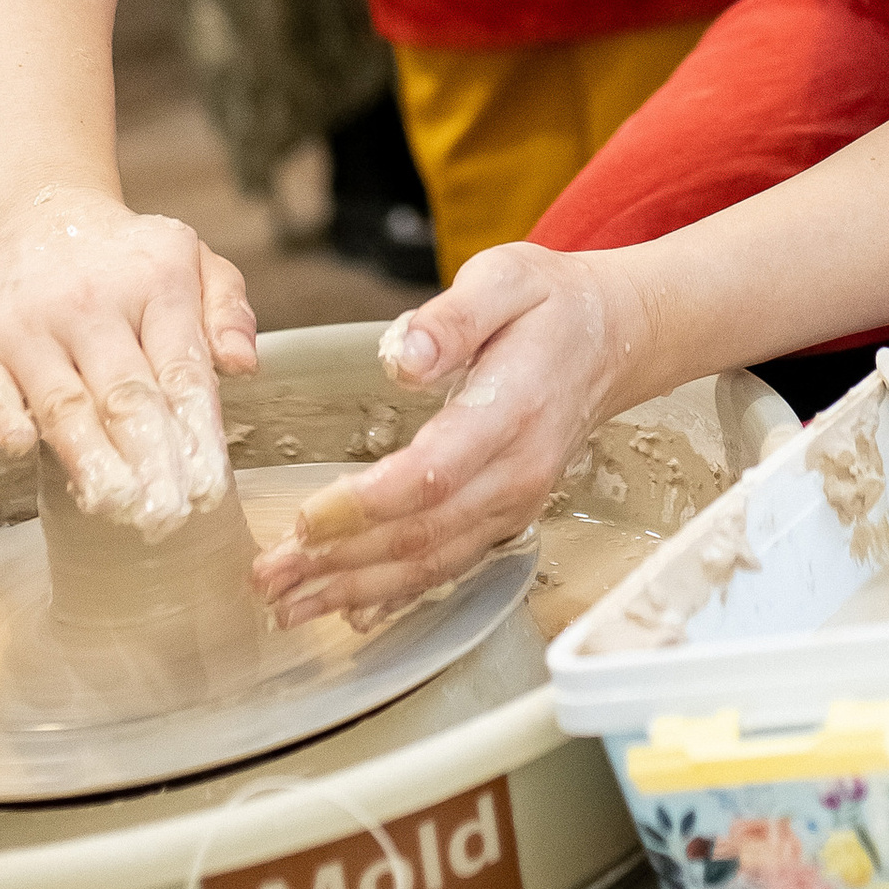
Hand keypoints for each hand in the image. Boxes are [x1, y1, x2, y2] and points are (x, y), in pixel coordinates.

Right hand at [0, 184, 256, 531]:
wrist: (33, 216)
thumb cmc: (126, 257)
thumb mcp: (193, 259)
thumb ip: (228, 309)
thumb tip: (244, 366)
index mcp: (156, 282)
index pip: (182, 371)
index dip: (197, 433)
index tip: (211, 488)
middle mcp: (91, 302)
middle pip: (125, 394)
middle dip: (150, 460)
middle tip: (168, 516)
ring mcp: (32, 325)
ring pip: (64, 401)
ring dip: (90, 457)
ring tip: (117, 506)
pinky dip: (3, 417)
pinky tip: (21, 448)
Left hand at [251, 245, 644, 625]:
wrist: (618, 338)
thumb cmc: (552, 305)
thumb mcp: (507, 278)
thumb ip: (454, 318)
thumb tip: (404, 359)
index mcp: (512, 410)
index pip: (434, 474)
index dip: (367, 505)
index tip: (307, 519)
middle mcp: (517, 472)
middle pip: (423, 533)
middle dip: (341, 562)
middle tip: (270, 575)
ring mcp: (515, 502)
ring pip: (432, 562)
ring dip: (357, 590)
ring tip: (289, 604)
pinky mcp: (507, 516)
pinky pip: (450, 565)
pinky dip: (396, 594)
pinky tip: (349, 611)